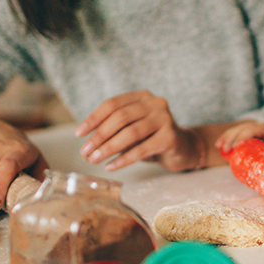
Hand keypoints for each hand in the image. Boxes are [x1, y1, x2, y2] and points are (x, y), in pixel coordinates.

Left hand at [75, 90, 203, 171]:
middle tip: (85, 152)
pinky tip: (112, 166)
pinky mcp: (170, 137)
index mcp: (142, 96)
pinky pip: (142, 149)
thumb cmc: (151, 139)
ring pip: (131, 133)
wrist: (183, 149)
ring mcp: (165, 119)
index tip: (79, 134)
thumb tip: (88, 145)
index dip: (94, 118)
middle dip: (99, 136)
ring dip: (109, 148)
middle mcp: (155, 103)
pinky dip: (124, 159)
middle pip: (120, 117)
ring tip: (95, 160)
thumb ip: (114, 131)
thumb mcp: (132, 130)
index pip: (112, 104)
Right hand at [215, 121, 263, 154]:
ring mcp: (256, 128)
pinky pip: (239, 133)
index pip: (253, 129)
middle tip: (224, 149)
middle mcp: (261, 126)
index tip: (235, 146)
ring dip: (227, 136)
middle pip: (242, 128)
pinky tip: (221, 144)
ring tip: (218, 146)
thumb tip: (261, 168)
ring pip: (238, 129)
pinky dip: (230, 138)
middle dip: (231, 137)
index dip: (243, 136)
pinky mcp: (253, 134)